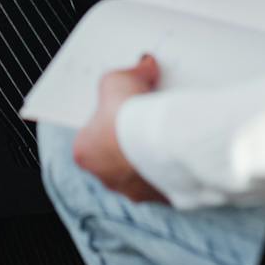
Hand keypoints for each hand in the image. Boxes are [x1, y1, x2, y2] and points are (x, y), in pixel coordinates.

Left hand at [72, 55, 168, 201]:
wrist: (161, 140)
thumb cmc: (128, 114)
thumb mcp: (116, 79)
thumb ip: (128, 73)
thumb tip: (145, 66)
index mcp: (84, 152)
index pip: (93, 135)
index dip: (110, 118)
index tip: (125, 107)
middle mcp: (105, 177)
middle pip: (117, 155)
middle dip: (131, 139)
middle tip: (148, 118)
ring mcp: (133, 190)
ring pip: (141, 170)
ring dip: (151, 155)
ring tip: (168, 132)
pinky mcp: (161, 197)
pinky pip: (165, 180)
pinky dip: (172, 168)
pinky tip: (180, 149)